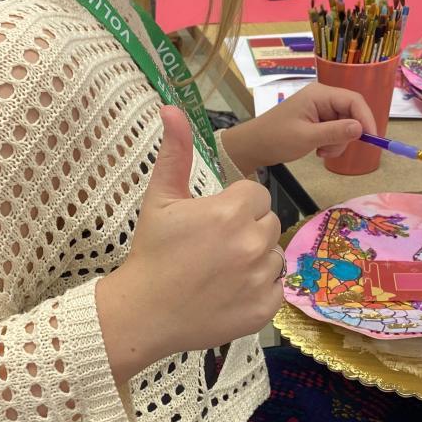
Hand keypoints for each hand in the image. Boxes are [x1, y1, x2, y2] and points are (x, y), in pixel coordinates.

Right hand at [96, 106, 283, 384]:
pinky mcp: (265, 308)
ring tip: (221, 270)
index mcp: (230, 212)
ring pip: (275, 254)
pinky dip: (259, 289)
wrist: (145, 312)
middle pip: (269, 222)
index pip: (256, 194)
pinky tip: (230, 291)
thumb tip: (171, 108)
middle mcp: (252, 243)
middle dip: (247, 229)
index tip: (211, 221)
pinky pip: (277, 287)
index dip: (234, 205)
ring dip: (256, 258)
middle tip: (214, 247)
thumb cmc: (152, 252)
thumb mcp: (160, 198)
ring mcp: (261, 279)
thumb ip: (175, 152)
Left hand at [220, 82, 376, 175]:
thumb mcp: (307, 137)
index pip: (354, 100)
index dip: (366, 118)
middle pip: (351, 114)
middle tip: (332, 150)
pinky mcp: (316, 120)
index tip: (372, 138)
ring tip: (320, 152)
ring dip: (337, 142)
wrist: (253, 146)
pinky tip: (317, 150)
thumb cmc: (276, 138)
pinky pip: (334, 131)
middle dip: (347, 135)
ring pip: (344, 125)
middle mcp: (322, 98)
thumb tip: (361, 128)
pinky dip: (331, 143)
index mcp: (319, 94)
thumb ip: (335, 132)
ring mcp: (319, 109)